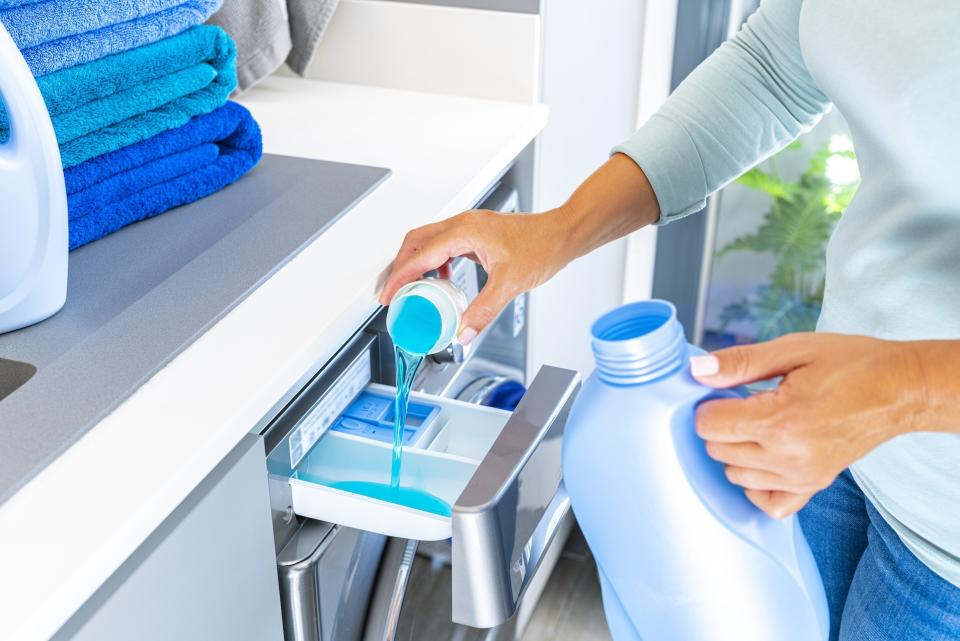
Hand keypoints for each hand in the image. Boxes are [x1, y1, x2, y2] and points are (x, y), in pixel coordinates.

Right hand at [378, 208, 575, 342]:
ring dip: (416, 263)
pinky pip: (444, 245)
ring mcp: (469, 228)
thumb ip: (483, 311)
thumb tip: (463, 331)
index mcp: (464, 231)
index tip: (388, 294)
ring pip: (428, 241)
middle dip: (400, 267)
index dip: (400, 277)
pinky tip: (443, 278)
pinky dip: (435, 262)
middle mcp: (463, 225)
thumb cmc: (542, 246)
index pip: (420, 255)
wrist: (563, 233)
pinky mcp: (477, 234)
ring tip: (412, 288)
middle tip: (392, 292)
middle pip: (415, 242)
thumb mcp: (509, 284)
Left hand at [691, 333, 924, 517]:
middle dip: (721, 425)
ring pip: (736, 475)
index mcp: (780, 420)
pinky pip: (770, 503)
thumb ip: (741, 362)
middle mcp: (789, 456)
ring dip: (736, 451)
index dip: (709, 405)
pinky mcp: (815, 485)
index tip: (726, 392)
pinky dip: (758, 484)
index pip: (709, 426)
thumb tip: (698, 372)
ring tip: (759, 425)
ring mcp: (803, 476)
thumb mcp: (793, 350)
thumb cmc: (851, 364)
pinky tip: (763, 458)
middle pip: (718, 450)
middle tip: (745, 404)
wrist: (900, 389)